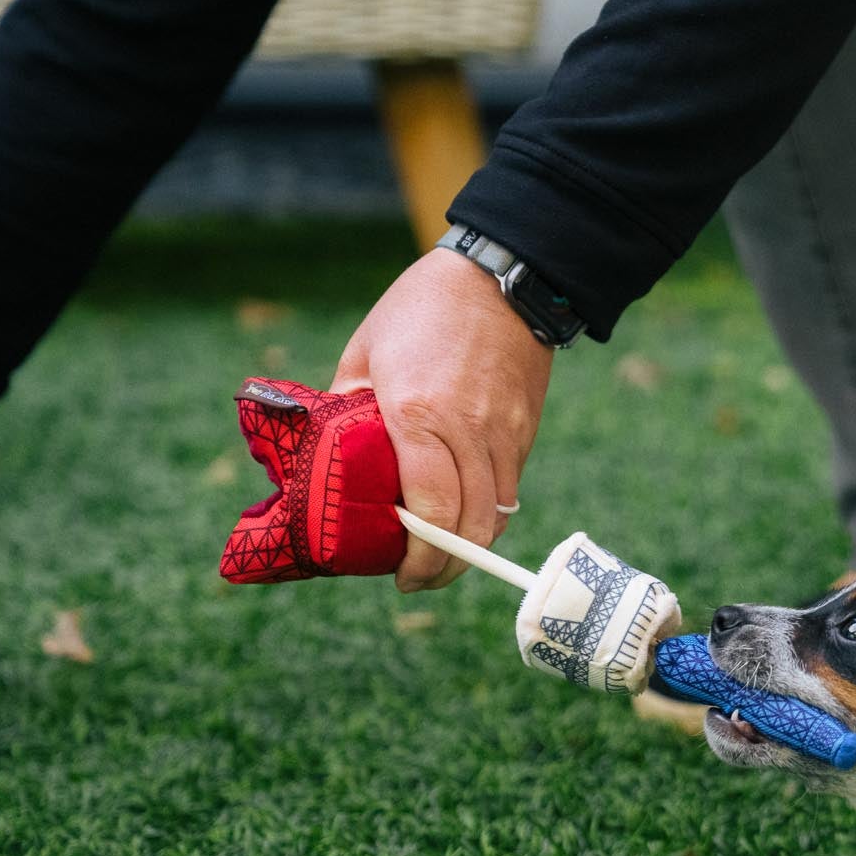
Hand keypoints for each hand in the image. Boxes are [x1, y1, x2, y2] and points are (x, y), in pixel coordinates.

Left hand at [332, 249, 553, 590]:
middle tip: (419, 578)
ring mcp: (504, 433)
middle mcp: (468, 431)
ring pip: (497, 514)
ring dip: (471, 544)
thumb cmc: (421, 309)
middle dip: (446, 567)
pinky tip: (467, 514)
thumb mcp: (365, 353)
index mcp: (418, 415)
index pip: (430, 510)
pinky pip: (509, 488)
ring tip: (443, 554)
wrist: (502, 278)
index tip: (401, 576)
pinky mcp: (525, 429)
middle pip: (470, 526)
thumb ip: (348, 408)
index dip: (419, 557)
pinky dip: (489, 512)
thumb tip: (329, 455)